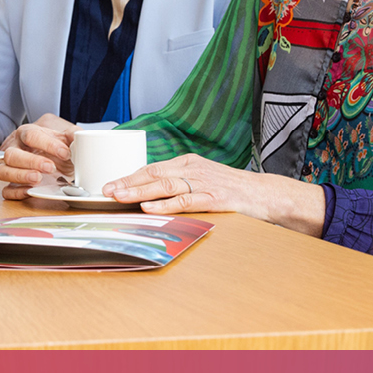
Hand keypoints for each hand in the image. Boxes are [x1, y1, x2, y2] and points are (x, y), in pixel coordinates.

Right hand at [0, 115, 76, 200]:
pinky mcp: (13, 185)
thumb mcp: (68, 139)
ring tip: (38, 179)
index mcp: (27, 134)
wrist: (59, 161)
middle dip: (31, 161)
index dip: (48, 144)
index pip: (31, 135)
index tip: (65, 152)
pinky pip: (6, 191)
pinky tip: (30, 191)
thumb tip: (80, 136)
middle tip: (50, 167)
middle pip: (11, 154)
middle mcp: (15, 149)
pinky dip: (16, 192)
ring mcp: (12, 168)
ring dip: (20, 176)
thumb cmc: (59, 148)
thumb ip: (74, 135)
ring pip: (3, 172)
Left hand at [103, 154, 326, 234]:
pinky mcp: (216, 199)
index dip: (129, 177)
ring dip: (139, 192)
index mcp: (188, 163)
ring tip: (120, 197)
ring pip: (165, 185)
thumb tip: (148, 196)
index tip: (108, 184)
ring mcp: (204, 183)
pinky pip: (187, 201)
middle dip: (127, 183)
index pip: (152, 168)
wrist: (267, 195)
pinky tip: (151, 208)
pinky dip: (166, 205)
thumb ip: (178, 186)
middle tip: (105, 191)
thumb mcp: (202, 182)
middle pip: (153, 174)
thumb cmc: (232, 190)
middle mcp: (193, 169)